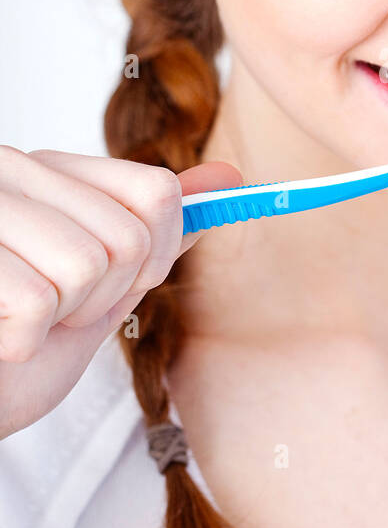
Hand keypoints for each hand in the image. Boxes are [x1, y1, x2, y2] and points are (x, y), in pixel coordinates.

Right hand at [0, 148, 240, 438]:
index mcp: (51, 170)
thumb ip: (157, 236)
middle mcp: (13, 169)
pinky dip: (22, 340)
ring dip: (61, 318)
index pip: (159, 192)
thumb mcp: (104, 290)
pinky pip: (36, 301)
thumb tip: (227, 177)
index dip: (155, 257)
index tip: (115, 285)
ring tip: (17, 319)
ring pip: (85, 265)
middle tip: (51, 313)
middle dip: (103, 298)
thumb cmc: (20, 358)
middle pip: (129, 236)